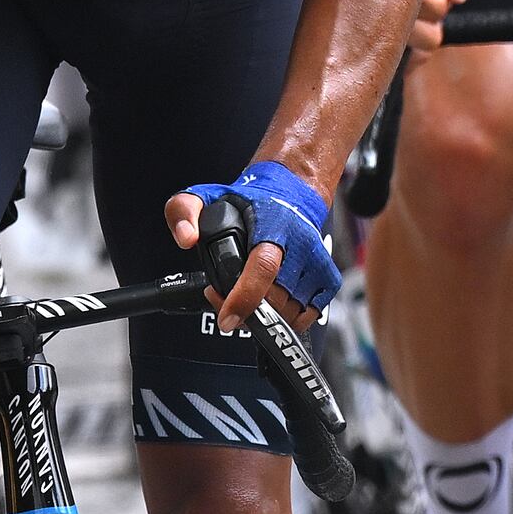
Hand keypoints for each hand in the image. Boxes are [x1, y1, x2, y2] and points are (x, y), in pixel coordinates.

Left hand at [170, 160, 341, 326]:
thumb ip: (184, 211)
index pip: (264, 267)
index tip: (227, 318)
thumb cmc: (250, 201)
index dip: (245, 297)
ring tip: (247, 297)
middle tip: (226, 300)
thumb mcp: (207, 195)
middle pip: (274, 298)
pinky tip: (271, 303)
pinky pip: (307, 316)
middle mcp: (301, 244)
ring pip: (289, 312)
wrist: (292, 194)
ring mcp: (317, 263)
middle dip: (246, 310)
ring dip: (264, 316)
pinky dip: (287, 319)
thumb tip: (186, 239)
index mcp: (274, 223)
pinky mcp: (328, 278)